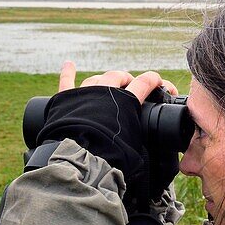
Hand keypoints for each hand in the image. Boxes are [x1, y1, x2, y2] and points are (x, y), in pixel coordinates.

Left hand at [39, 62, 178, 206]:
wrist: (78, 158)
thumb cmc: (110, 156)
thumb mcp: (135, 151)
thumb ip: (143, 145)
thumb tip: (157, 160)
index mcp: (125, 101)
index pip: (145, 83)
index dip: (155, 81)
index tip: (160, 84)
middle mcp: (104, 91)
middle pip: (118, 76)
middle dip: (127, 79)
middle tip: (130, 85)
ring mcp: (84, 93)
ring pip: (96, 78)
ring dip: (104, 79)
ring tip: (108, 83)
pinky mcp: (64, 99)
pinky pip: (66, 81)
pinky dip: (68, 72)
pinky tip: (69, 64)